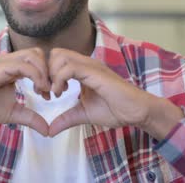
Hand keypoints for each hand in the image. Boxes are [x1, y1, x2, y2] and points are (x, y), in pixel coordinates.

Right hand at [0, 48, 50, 158]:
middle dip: (49, 70)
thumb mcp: (13, 113)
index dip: (48, 74)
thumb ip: (31, 118)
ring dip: (44, 72)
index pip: (37, 60)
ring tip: (44, 91)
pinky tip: (38, 90)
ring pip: (33, 55)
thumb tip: (48, 130)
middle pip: (38, 53)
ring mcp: (3, 62)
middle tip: (50, 91)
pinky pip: (23, 65)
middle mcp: (9, 61)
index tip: (50, 94)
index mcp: (13, 67)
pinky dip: (36, 75)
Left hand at [47, 48, 183, 138]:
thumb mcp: (84, 114)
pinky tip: (61, 92)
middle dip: (46, 72)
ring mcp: (91, 66)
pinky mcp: (95, 72)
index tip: (47, 93)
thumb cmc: (116, 109)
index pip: (56, 59)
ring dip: (51, 75)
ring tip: (56, 93)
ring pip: (60, 56)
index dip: (47, 74)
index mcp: (82, 69)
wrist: (137, 111)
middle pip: (55, 53)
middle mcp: (86, 63)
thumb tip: (49, 131)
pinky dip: (59, 79)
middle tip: (48, 91)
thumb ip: (66, 118)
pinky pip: (70, 67)